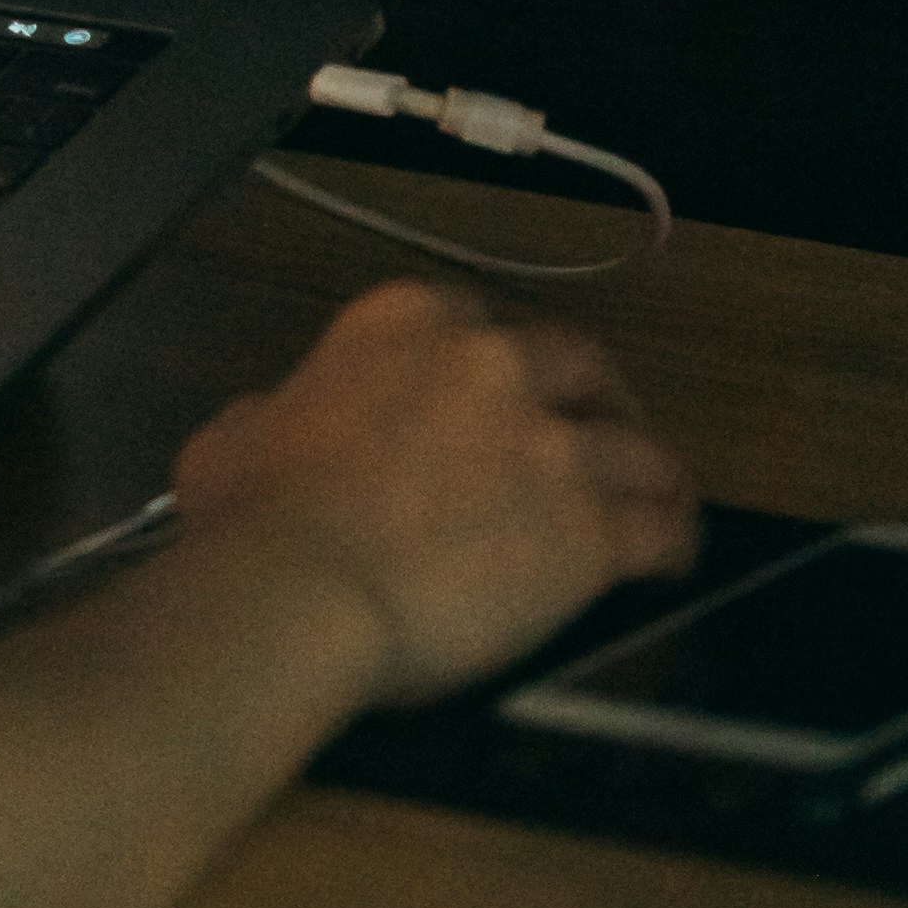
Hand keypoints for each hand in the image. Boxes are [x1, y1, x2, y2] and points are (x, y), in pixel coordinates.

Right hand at [169, 282, 697, 707]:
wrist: (303, 584)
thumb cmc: (254, 515)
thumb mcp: (234, 436)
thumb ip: (270, 418)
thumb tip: (269, 430)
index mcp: (409, 322)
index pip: (486, 324)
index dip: (505, 365)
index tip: (505, 398)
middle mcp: (493, 363)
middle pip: (581, 365)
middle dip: (596, 397)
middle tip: (596, 434)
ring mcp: (552, 443)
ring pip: (639, 446)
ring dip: (652, 471)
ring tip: (659, 501)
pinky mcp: (590, 528)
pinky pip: (660, 528)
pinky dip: (672, 540)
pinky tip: (671, 559)